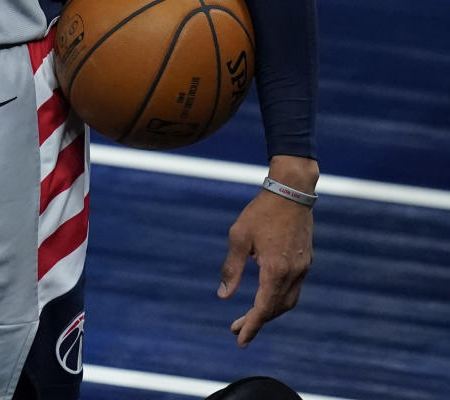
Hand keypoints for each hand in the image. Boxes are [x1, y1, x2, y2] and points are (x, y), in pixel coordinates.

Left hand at [217, 186, 313, 346]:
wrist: (292, 190)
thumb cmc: (262, 211)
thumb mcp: (239, 236)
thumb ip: (232, 268)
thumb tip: (223, 295)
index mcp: (275, 271)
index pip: (263, 308)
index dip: (251, 326)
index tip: (240, 340)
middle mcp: (293, 274)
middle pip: (276, 309)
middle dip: (257, 322)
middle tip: (238, 329)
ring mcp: (303, 268)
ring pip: (287, 302)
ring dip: (269, 312)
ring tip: (251, 316)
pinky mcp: (306, 260)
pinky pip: (293, 289)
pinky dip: (279, 298)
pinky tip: (267, 294)